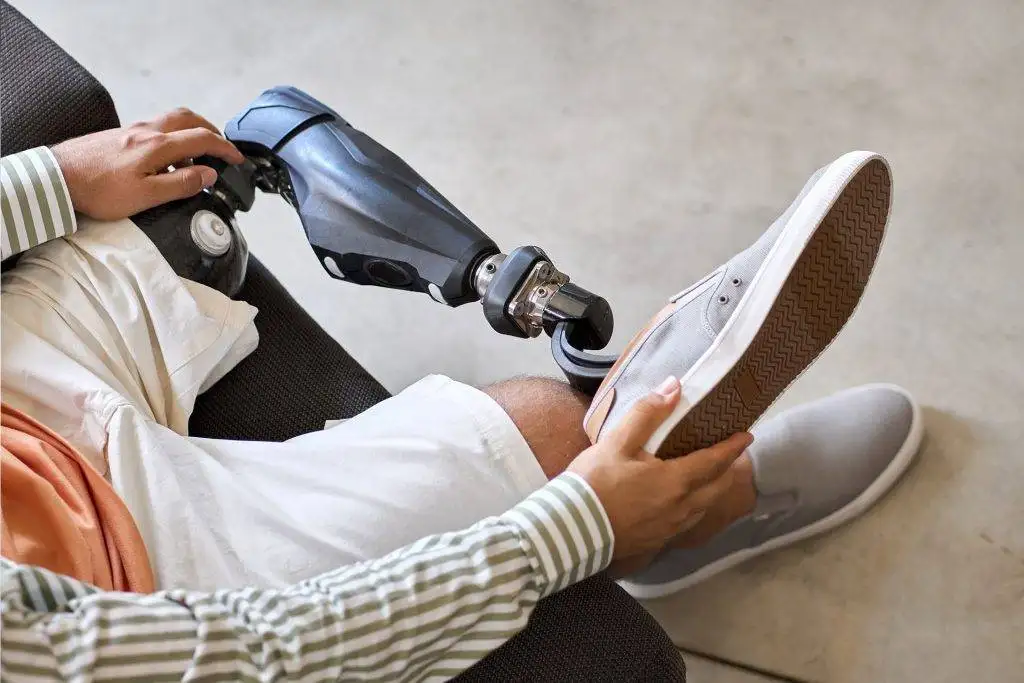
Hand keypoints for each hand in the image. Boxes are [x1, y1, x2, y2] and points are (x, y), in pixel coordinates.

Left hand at [51, 107, 244, 219]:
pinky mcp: (119, 135)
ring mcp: (131, 130)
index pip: (202, 139)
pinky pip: (154, 129)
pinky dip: (171, 138)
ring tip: (194, 158)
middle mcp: (146, 131)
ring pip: (170, 121)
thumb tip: (208, 175)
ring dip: (189, 132)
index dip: (225, 148)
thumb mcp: (146, 195)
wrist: (58, 178)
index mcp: (158, 145)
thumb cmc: (99, 189)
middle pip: (187, 118)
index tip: (237, 159)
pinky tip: (165, 159)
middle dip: (210, 130)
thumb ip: (181, 184)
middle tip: (220, 147)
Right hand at [568, 377, 751, 569]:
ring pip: (703, 508)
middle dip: (727, 471)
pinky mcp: (656, 541)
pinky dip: (694, 508)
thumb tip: (674, 387)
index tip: (747, 435)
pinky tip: (682, 504)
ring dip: (712, 491)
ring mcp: (669, 529)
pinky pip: (686, 523)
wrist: (570, 530)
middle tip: (731, 455)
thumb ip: (647, 414)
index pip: (714, 462)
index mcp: (675, 482)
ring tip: (710, 477)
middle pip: (715, 488)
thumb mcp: (617, 442)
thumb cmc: (594, 483)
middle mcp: (680, 508)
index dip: (732, 447)